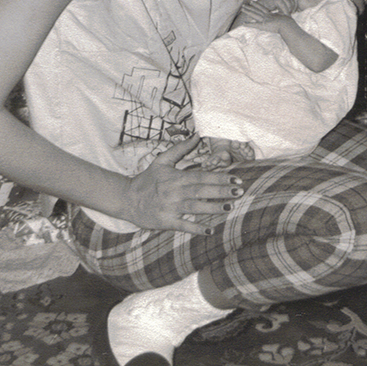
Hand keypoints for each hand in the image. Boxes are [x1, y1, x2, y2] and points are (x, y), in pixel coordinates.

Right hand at [122, 137, 244, 235]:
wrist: (127, 199)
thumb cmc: (147, 179)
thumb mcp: (161, 161)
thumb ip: (180, 149)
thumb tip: (196, 135)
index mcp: (175, 177)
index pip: (201, 176)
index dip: (219, 177)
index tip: (235, 178)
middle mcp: (174, 192)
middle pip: (201, 191)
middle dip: (221, 191)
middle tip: (239, 191)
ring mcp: (170, 208)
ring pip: (195, 208)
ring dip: (213, 208)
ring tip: (230, 207)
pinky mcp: (166, 222)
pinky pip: (183, 226)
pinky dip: (196, 229)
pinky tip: (210, 230)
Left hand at [240, 5, 287, 32]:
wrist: (288, 25)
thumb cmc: (288, 23)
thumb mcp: (286, 18)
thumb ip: (285, 15)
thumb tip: (288, 15)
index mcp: (271, 15)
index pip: (262, 9)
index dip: (257, 5)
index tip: (252, 2)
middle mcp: (267, 16)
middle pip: (256, 10)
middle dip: (249, 7)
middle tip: (243, 4)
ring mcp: (265, 20)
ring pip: (254, 14)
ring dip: (248, 11)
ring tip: (242, 9)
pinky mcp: (264, 25)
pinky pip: (255, 25)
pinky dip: (249, 24)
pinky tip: (243, 24)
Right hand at [259, 0, 297, 14]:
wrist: (262, 5)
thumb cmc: (273, 6)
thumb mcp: (284, 4)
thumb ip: (291, 4)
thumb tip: (300, 10)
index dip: (295, 7)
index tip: (292, 12)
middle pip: (293, 3)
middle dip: (291, 10)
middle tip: (286, 14)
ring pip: (289, 6)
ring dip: (287, 11)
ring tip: (282, 14)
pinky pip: (284, 7)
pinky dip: (283, 12)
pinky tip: (280, 13)